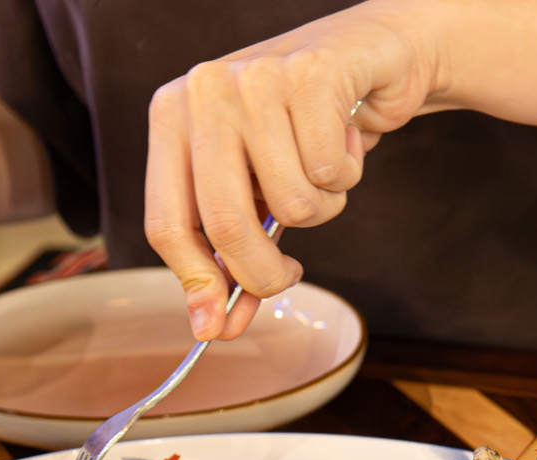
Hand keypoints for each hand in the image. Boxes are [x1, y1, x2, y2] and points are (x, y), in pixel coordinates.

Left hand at [143, 0, 437, 340]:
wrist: (369, 54)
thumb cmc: (300, 129)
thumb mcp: (254, 191)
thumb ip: (230, 256)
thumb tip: (216, 328)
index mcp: (171, 117)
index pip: (166, 223)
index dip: (196, 283)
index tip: (217, 325)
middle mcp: (203, 92)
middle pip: (225, 223)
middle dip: (263, 271)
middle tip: (289, 275)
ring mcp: (255, 79)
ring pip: (291, 203)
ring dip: (321, 208)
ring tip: (322, 168)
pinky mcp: (311, 73)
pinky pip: (330, 173)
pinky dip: (348, 174)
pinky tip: (345, 137)